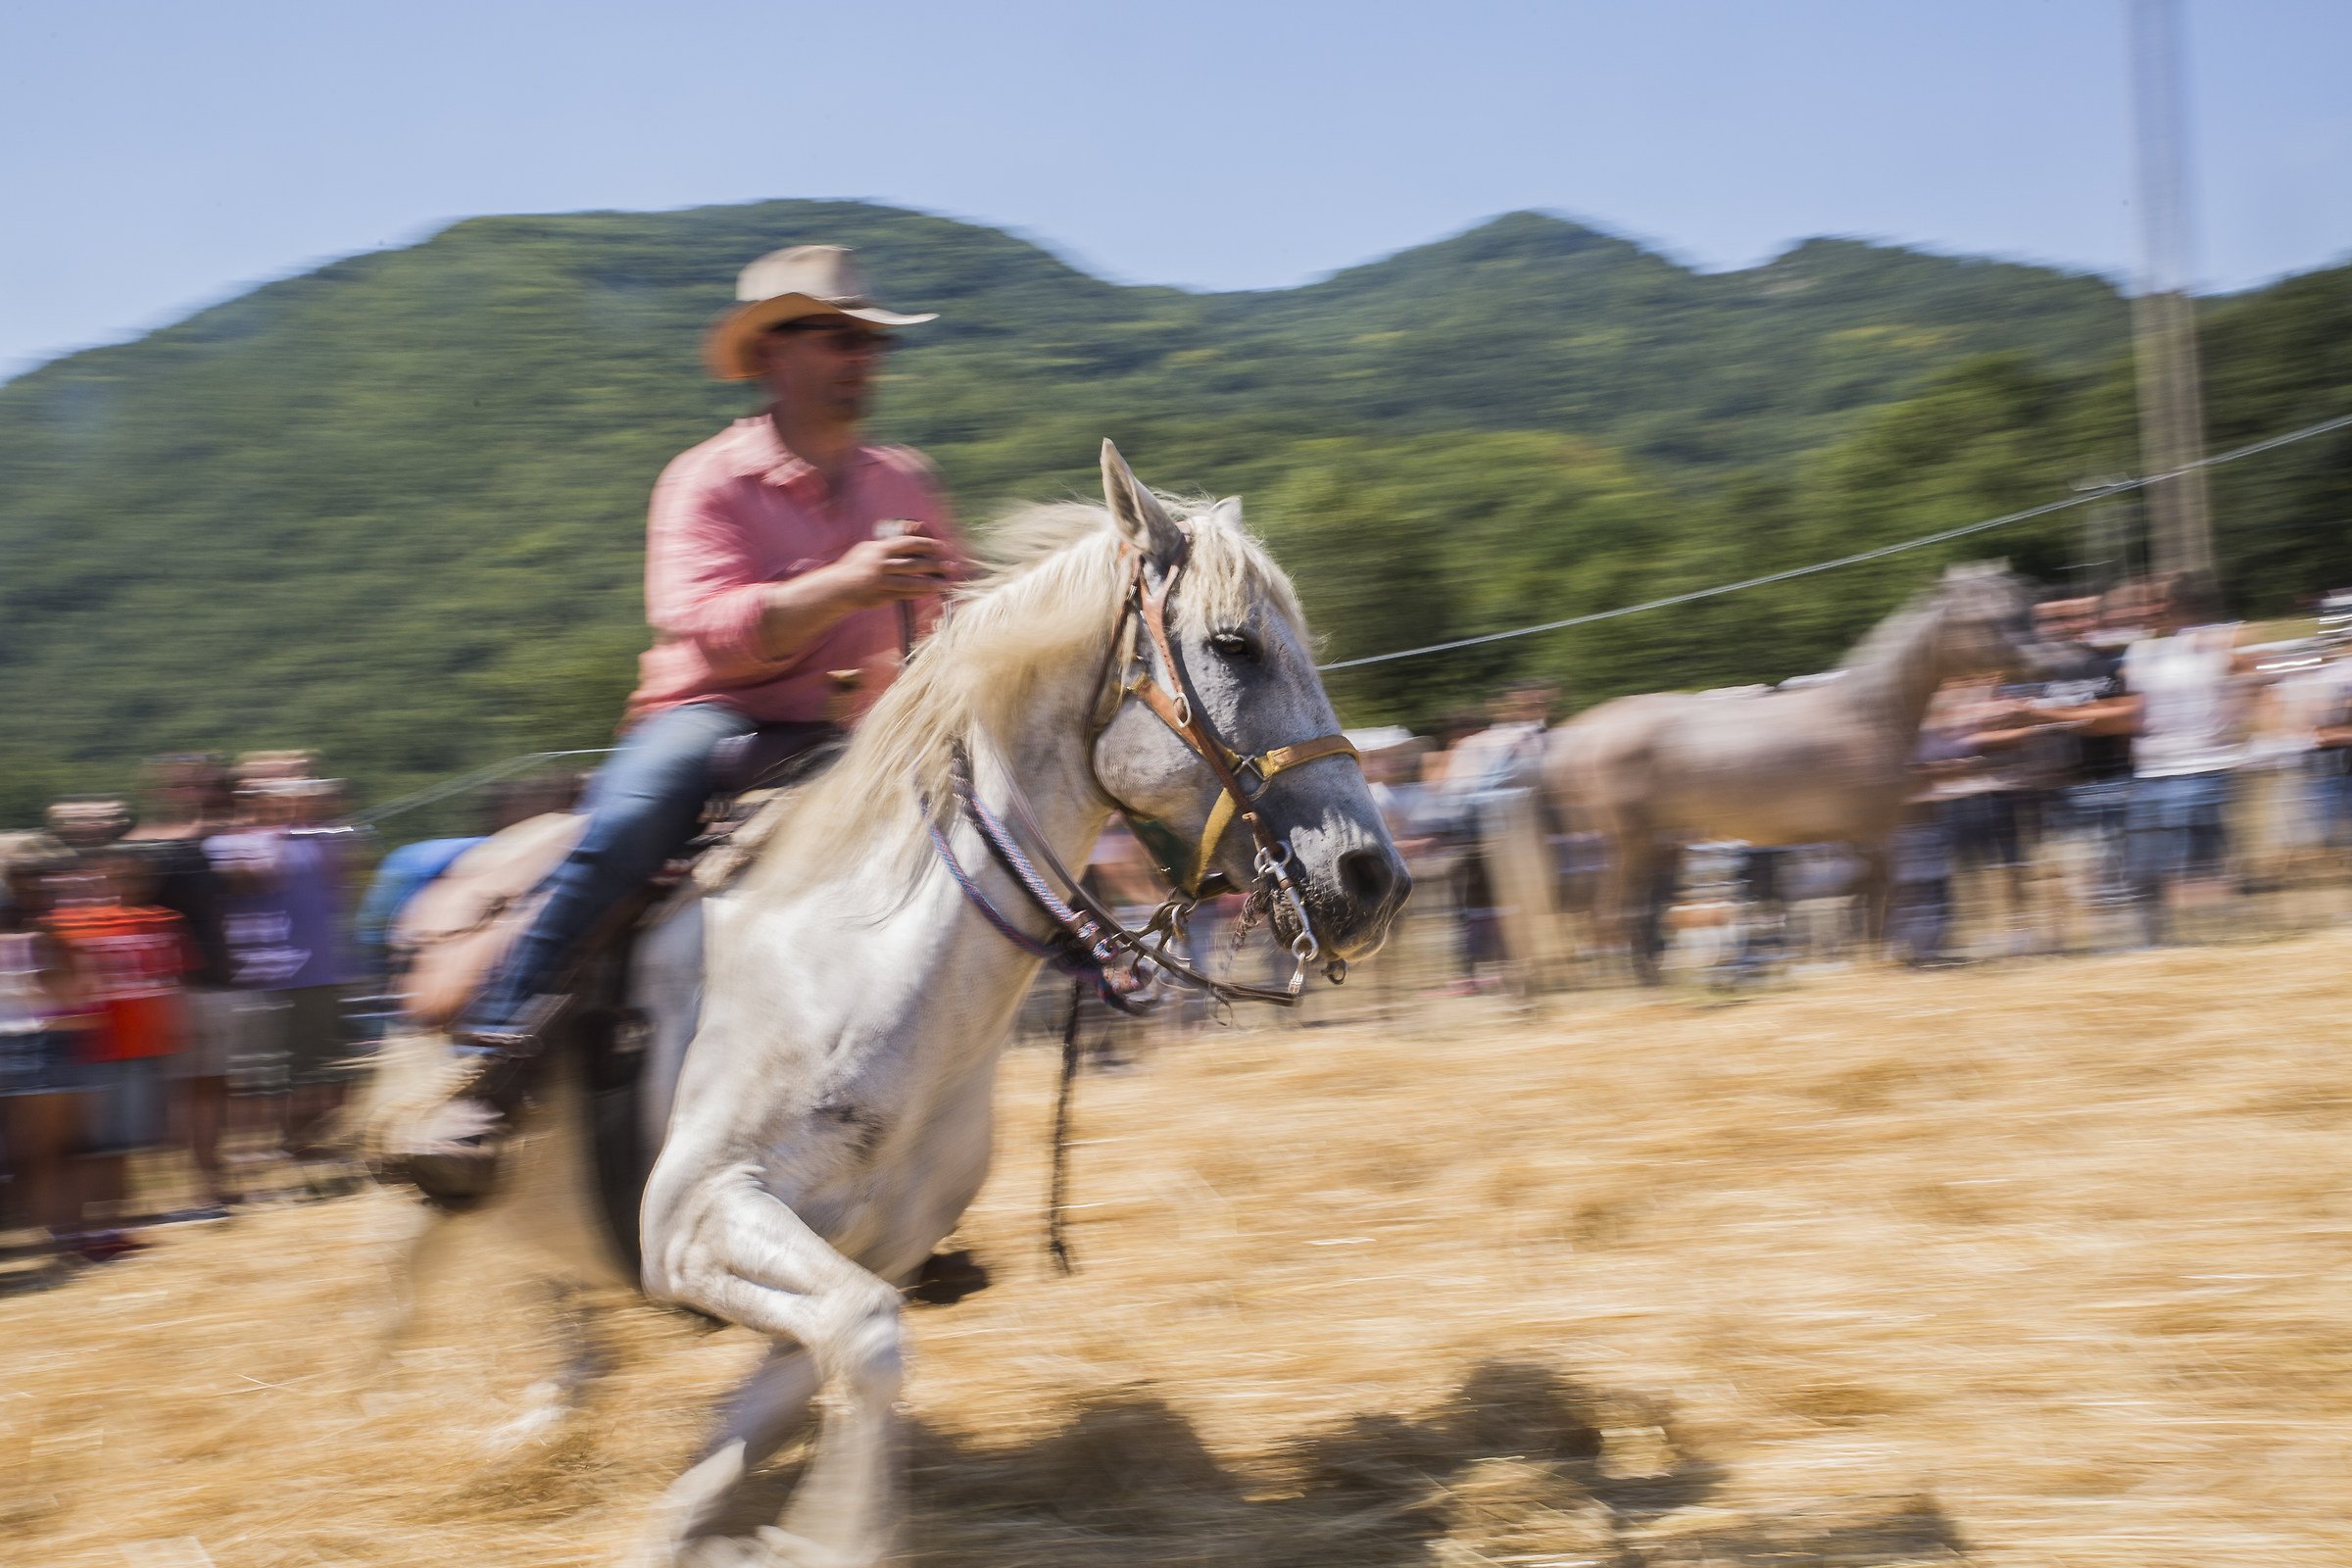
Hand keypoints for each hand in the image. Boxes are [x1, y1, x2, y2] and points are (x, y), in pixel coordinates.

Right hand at [823, 534, 956, 608]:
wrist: (839, 587)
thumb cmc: (855, 565)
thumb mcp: (868, 549)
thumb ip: (887, 545)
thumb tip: (907, 538)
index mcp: (880, 549)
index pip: (908, 544)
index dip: (927, 544)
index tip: (942, 546)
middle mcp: (882, 565)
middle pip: (914, 564)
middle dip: (935, 565)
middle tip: (952, 565)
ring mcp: (882, 582)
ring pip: (911, 582)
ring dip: (931, 583)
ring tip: (946, 583)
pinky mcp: (883, 596)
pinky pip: (905, 595)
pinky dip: (919, 593)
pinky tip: (930, 592)